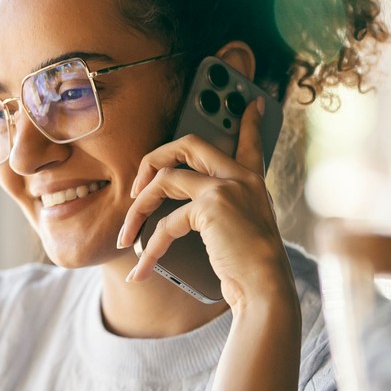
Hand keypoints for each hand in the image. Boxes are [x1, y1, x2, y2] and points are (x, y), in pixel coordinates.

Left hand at [114, 97, 293, 315]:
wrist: (265, 288)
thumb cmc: (251, 268)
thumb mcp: (242, 230)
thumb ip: (221, 210)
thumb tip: (181, 209)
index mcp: (252, 182)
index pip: (251, 142)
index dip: (248, 121)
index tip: (252, 103)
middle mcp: (241, 177)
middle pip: (189, 142)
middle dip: (153, 157)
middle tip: (138, 184)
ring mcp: (226, 186)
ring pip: (164, 177)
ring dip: (137, 209)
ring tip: (125, 235)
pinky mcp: (211, 204)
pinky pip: (165, 221)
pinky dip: (148, 248)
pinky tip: (141, 271)